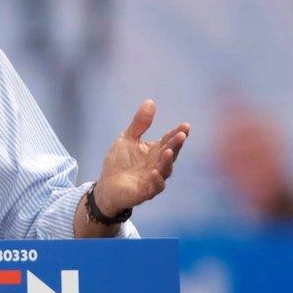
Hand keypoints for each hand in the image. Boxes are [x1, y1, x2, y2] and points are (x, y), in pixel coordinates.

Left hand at [94, 100, 188, 216]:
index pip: (169, 140)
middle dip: (176, 145)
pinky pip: (155, 186)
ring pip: (165, 170)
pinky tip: (155, 171)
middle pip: (170, 153)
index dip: (178, 133)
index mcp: (155, 151)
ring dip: (168, 161)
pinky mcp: (145, 192)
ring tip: (169, 151)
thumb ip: (139, 123)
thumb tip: (151, 101)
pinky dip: (156, 180)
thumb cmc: (119, 162)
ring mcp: (153, 179)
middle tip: (181, 135)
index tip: (185, 125)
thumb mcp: (127, 138)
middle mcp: (158, 164)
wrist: (106, 185)